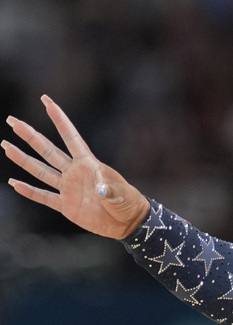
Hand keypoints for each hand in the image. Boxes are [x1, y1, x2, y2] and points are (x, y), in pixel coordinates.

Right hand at [3, 96, 149, 239]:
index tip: (46, 101)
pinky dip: (29, 192)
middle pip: (48, 150)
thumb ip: (110, 190)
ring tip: (5, 145)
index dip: (59, 119)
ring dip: (23, 159)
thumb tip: (101, 191)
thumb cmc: (128, 203)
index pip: (70, 137)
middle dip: (30, 135)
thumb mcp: (122, 194)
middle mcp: (74, 172)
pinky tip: (14, 183)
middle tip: (12, 121)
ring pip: (40, 171)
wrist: (127, 223)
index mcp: (89, 164)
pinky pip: (43, 197)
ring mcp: (68, 188)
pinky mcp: (66, 206)